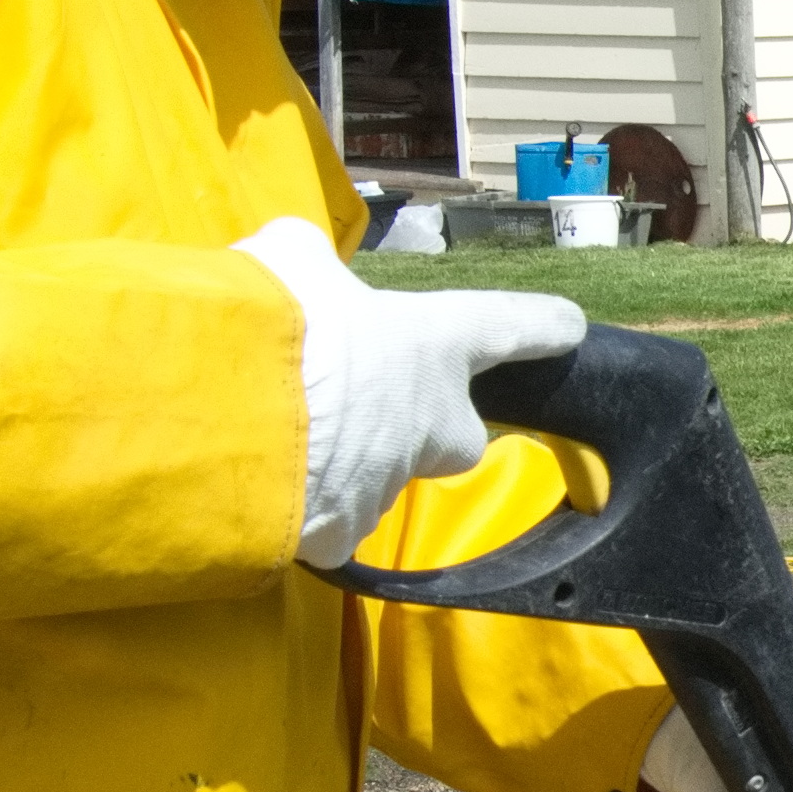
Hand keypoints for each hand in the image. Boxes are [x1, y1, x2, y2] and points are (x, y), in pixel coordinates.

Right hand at [233, 220, 578, 566]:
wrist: (223, 417)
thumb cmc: (274, 322)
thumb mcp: (288, 262)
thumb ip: (308, 259)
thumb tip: (298, 256)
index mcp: (434, 342)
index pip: (506, 326)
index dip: (538, 325)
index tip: (569, 326)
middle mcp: (434, 419)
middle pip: (460, 437)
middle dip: (433, 430)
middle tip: (372, 407)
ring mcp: (394, 482)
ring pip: (385, 475)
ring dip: (351, 459)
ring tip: (288, 434)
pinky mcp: (346, 535)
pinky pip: (336, 522)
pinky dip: (309, 508)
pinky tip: (269, 485)